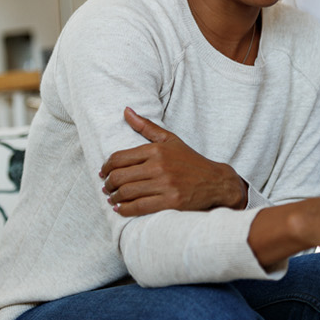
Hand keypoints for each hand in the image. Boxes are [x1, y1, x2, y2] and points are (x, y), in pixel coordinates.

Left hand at [101, 108, 248, 216]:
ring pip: (127, 192)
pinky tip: (121, 209)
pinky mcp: (171, 202)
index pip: (119, 158)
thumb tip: (125, 110)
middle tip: (106, 187)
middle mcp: (159, 166)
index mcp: (157, 150)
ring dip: (114, 197)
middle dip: (108, 184)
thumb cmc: (190, 161)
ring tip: (112, 198)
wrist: (216, 182)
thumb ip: (146, 126)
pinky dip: (125, 209)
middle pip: (120, 176)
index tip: (103, 172)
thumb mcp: (170, 140)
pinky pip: (140, 207)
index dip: (106, 167)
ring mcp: (165, 185)